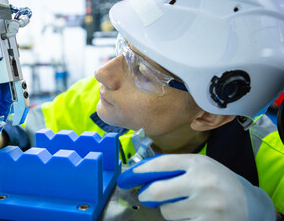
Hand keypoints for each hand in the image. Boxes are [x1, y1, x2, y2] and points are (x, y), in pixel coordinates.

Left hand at [118, 154, 275, 220]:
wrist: (250, 204)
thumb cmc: (219, 181)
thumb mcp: (200, 166)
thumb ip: (175, 167)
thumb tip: (143, 173)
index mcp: (198, 164)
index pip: (161, 164)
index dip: (140, 171)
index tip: (128, 177)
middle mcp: (202, 183)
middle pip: (157, 191)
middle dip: (147, 194)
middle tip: (147, 195)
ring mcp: (207, 207)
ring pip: (167, 211)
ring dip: (168, 209)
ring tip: (184, 205)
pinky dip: (182, 220)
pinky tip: (193, 214)